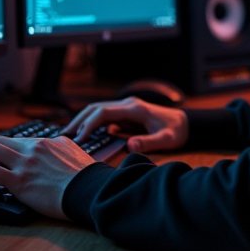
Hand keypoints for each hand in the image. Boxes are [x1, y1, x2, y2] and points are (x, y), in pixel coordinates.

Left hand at [0, 135, 94, 219]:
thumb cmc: (85, 176)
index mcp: (46, 142)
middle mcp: (33, 148)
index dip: (3, 150)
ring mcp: (25, 163)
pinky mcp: (18, 181)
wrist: (88, 189)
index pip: (16, 141)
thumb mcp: (74, 152)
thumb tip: (56, 146)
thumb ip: (61, 147)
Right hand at [62, 97, 188, 153]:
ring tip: (68, 135)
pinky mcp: (126, 114)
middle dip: (79, 120)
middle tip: (64, 136)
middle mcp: (128, 105)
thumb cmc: (177, 131)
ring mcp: (126, 108)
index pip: (104, 111)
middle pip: (96, 108)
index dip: (89, 124)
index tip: (79, 139)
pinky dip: (92, 123)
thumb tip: (130, 145)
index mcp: (135, 108)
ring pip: (98, 110)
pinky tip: (84, 134)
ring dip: (83, 120)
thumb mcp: (167, 140)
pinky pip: (105, 116)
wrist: (186, 123)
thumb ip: (149, 142)